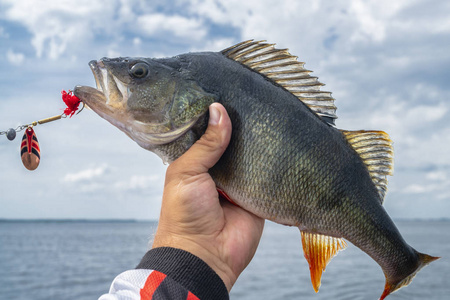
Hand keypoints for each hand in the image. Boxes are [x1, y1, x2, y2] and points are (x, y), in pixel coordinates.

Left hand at [152, 103, 264, 290]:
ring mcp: (238, 180)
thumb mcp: (187, 172)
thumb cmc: (184, 214)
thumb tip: (220, 111)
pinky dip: (272, 160)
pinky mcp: (258, 192)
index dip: (213, 114)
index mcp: (195, 162)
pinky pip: (267, 173)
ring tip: (269, 112)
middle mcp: (217, 168)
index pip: (206, 132)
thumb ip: (206, 144)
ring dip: (257, 140)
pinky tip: (280, 138)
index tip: (225, 90)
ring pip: (250, 153)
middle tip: (252, 97)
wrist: (205, 255)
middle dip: (239, 124)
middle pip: (231, 140)